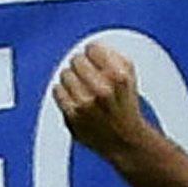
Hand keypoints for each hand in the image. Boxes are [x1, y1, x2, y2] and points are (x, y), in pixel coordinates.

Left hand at [51, 39, 155, 160]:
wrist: (124, 139)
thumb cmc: (125, 106)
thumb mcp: (130, 77)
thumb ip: (114, 56)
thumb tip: (92, 46)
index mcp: (119, 76)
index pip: (92, 48)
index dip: (93, 51)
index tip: (93, 56)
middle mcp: (102, 89)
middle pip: (76, 60)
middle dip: (81, 64)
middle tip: (87, 74)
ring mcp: (85, 103)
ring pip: (65, 74)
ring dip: (71, 78)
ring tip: (81, 87)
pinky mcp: (72, 115)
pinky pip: (57, 90)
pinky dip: (63, 91)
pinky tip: (74, 97)